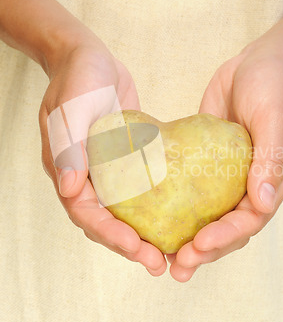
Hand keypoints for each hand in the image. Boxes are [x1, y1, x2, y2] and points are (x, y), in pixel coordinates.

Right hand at [39, 41, 166, 275]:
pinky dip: (153, 207)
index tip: (138, 249)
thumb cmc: (78, 77)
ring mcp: (105, 171)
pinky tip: (177, 216)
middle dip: (130, 245)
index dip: (110, 235)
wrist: (88, 57)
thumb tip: (73, 190)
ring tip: (171, 253)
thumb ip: (70, 146)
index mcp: (67, 171)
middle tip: (159, 264)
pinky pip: (137, 191)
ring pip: (123, 212)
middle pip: (105, 222)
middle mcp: (85, 177)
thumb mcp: (72, 107)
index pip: (86, 214)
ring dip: (143, 234)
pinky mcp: (124, 160)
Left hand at [169, 41, 282, 281]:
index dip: (226, 236)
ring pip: (210, 216)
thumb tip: (262, 204)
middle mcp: (251, 185)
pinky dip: (178, 208)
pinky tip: (156, 219)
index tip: (198, 245)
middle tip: (177, 266)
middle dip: (204, 250)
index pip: (250, 219)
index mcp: (273, 181)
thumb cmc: (273, 85)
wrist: (258, 61)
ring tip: (165, 258)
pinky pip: (193, 191)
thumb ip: (271, 159)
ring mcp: (228, 176)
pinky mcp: (207, 164)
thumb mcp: (275, 117)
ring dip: (189, 239)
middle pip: (229, 228)